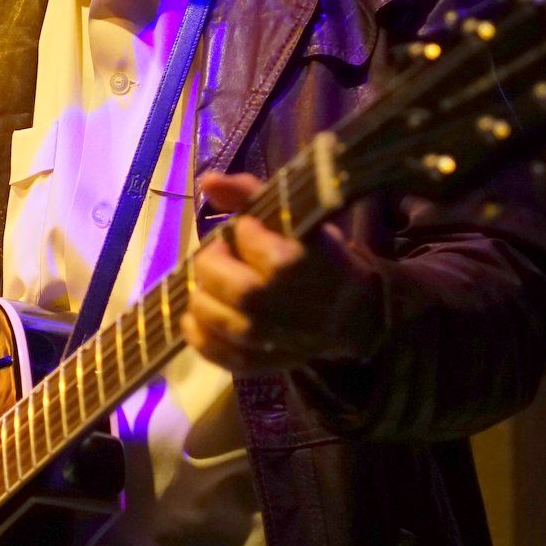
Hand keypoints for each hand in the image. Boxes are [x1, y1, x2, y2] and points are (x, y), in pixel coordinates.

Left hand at [181, 170, 382, 373]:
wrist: (349, 313)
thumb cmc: (317, 257)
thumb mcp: (294, 217)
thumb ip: (249, 193)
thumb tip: (207, 180)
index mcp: (293, 262)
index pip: (244, 238)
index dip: (243, 231)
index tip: (252, 230)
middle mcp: (279, 306)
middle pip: (221, 281)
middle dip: (213, 262)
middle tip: (222, 256)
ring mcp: (265, 340)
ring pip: (210, 316)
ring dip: (201, 295)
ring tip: (214, 285)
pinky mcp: (254, 365)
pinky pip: (211, 351)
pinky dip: (197, 333)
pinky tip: (202, 314)